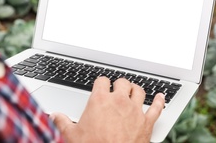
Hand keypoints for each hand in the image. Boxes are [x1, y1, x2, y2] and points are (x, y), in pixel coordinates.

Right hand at [50, 77, 164, 142]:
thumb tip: (54, 116)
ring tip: (133, 91)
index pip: (102, 80)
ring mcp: (135, 110)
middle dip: (119, 85)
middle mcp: (119, 101)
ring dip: (136, 89)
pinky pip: (157, 108)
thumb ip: (62, 122)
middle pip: (122, 82)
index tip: (100, 86)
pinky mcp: (147, 122)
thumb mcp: (71, 136)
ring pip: (139, 90)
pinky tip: (161, 97)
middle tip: (116, 89)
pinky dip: (160, 101)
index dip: (101, 83)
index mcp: (100, 100)